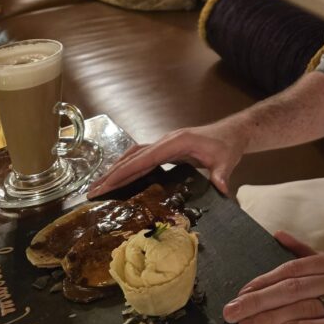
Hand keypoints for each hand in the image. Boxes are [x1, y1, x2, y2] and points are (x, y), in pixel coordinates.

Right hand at [87, 120, 246, 197]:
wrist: (232, 132)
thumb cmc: (227, 146)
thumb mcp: (226, 161)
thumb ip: (221, 174)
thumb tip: (221, 188)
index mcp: (176, 142)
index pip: (144, 158)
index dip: (124, 172)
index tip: (106, 184)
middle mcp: (166, 140)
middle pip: (133, 157)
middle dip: (112, 174)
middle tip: (91, 191)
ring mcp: (165, 143)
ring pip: (134, 155)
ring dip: (116, 169)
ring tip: (98, 186)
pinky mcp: (167, 149)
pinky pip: (142, 157)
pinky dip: (127, 166)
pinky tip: (119, 177)